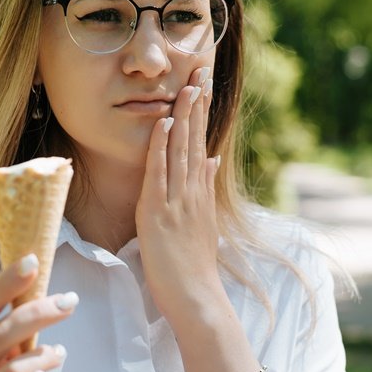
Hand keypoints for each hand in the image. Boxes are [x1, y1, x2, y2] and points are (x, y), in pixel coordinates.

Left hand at [136, 66, 222, 327]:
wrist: (197, 299)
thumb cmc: (195, 268)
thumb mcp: (205, 223)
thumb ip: (206, 189)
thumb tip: (212, 160)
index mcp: (200, 194)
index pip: (201, 145)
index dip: (201, 115)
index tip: (201, 87)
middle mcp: (192, 192)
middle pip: (195, 141)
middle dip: (196, 106)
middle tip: (199, 72)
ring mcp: (177, 201)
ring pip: (181, 151)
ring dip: (183, 118)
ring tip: (186, 87)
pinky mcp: (159, 213)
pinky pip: (160, 173)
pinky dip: (161, 147)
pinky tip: (164, 124)